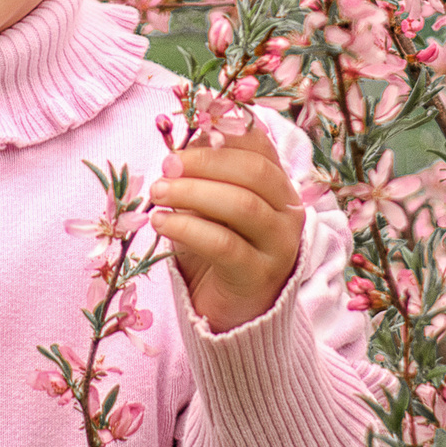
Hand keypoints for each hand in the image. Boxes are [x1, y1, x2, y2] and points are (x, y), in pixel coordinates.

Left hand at [149, 121, 305, 334]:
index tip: (180, 143)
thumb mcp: (210, 207)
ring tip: (157, 194)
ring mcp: (279, 244)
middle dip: (204, 163)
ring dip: (192, 193)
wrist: (231, 311)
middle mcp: (288, 210)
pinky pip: (224, 244)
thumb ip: (203, 177)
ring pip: (242, 205)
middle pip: (254, 172)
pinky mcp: (260, 275)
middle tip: (165, 167)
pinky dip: (188, 229)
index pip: (259, 145)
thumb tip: (176, 147)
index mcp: (278, 184)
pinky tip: (161, 223)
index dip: (220, 135)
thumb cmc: (217, 249)